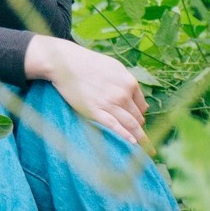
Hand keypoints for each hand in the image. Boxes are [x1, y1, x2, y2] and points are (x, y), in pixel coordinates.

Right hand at [24, 35, 147, 146]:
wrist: (65, 63)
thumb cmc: (89, 63)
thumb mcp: (114, 67)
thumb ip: (127, 82)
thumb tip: (139, 100)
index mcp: (129, 82)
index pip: (142, 105)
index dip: (140, 114)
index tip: (138, 121)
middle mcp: (123, 94)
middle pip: (137, 117)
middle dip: (139, 127)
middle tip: (140, 137)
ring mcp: (110, 104)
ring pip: (131, 125)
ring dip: (139, 136)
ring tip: (145, 147)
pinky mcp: (96, 112)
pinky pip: (115, 127)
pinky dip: (126, 137)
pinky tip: (133, 143)